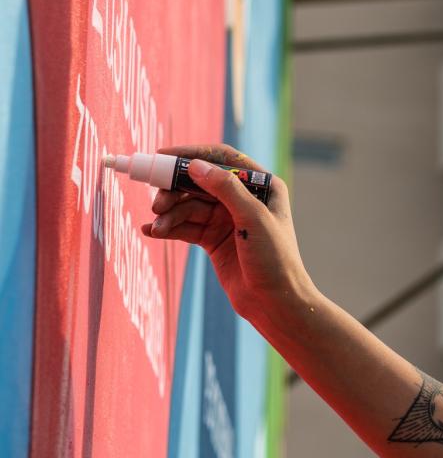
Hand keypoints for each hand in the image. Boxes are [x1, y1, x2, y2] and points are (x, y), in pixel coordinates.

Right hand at [142, 143, 314, 326]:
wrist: (275, 302)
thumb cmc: (275, 258)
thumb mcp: (253, 219)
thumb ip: (226, 189)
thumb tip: (195, 165)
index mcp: (262, 185)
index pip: (223, 158)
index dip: (193, 154)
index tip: (162, 157)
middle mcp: (244, 198)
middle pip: (200, 182)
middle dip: (176, 188)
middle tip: (158, 202)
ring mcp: (227, 219)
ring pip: (190, 205)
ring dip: (170, 212)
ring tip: (158, 224)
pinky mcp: (214, 239)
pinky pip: (186, 226)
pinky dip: (169, 227)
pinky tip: (152, 231)